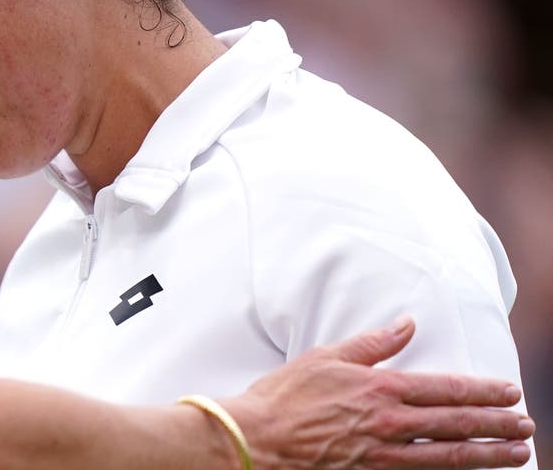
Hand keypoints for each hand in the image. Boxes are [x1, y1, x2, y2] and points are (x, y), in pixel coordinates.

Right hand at [222, 317, 533, 468]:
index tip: (509, 392)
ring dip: (487, 455)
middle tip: (526, 426)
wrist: (255, 439)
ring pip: (448, 456)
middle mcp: (388, 423)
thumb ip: (372, 342)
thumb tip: (406, 324)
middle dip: (497, 425)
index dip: (482, 392)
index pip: (445, 389)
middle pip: (456, 425)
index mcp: (379, 388)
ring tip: (516, 454)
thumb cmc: (283, 395)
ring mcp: (382, 455)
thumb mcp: (326, 356)